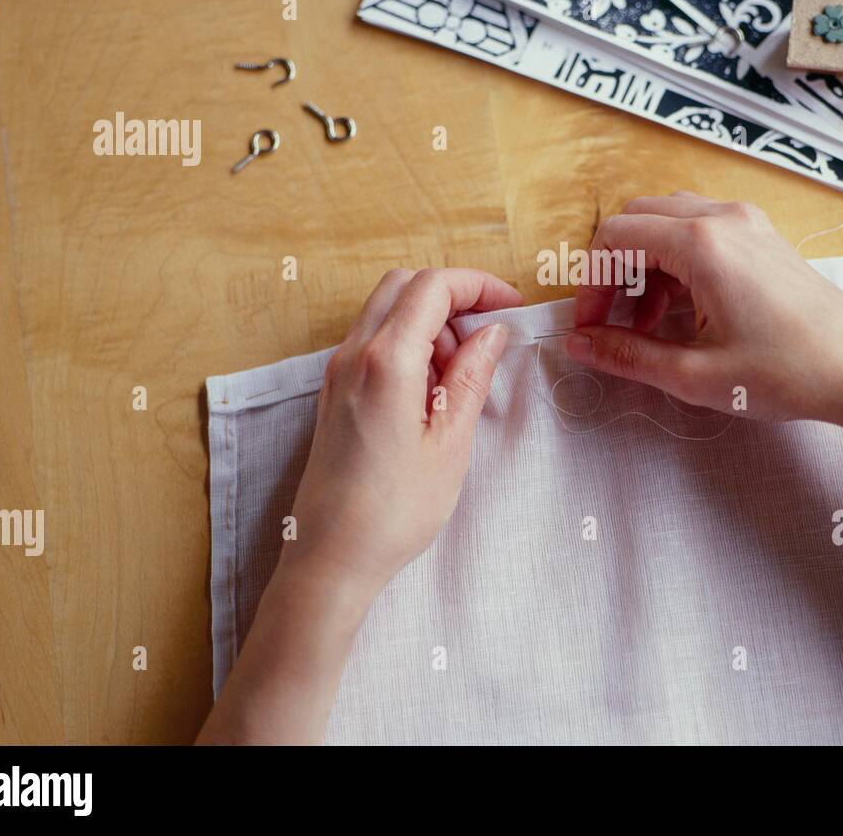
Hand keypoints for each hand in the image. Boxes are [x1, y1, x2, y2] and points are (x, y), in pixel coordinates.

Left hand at [280, 268, 520, 606]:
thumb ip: (472, 375)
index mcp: (386, 360)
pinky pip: (372, 342)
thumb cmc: (394, 509)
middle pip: (404, 285)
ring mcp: (338, 373)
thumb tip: (492, 333)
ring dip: (429, 321)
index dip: (478, 285)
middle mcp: (353, 355)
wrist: (331, 557)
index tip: (510, 305)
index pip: (433, 287)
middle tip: (487, 334)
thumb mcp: (451, 441)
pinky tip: (430, 389)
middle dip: (452, 296)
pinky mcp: (334, 393)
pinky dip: (407, 344)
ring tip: (461, 373)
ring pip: (385, 310)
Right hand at [566, 192, 842, 424]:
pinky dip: (676, 263)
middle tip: (608, 321)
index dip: (590, 283)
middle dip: (613, 269)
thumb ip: (627, 355)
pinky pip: (701, 231)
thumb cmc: (787, 372)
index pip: (616, 238)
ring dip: (644, 266)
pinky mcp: (763, 239)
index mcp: (702, 244)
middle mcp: (724, 219)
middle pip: (638, 220)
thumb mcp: (694, 374)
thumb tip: (580, 345)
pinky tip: (681, 313)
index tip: (588, 325)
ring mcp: (748, 224)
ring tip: (646, 324)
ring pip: (668, 222)